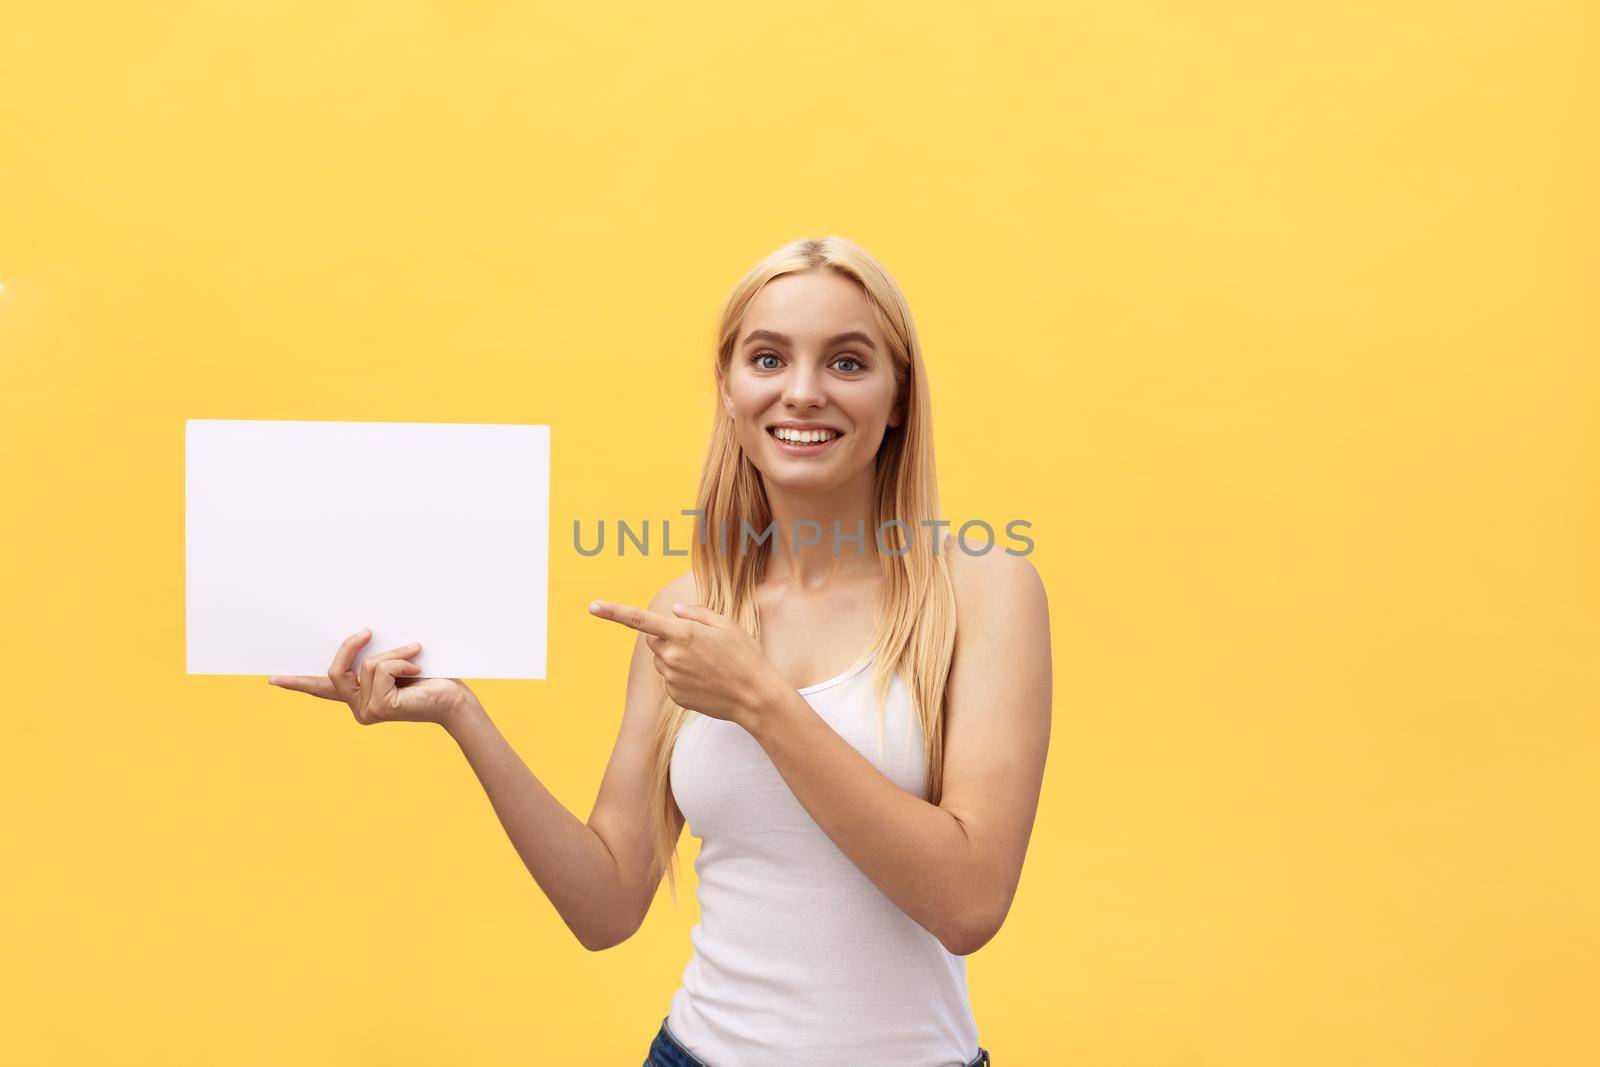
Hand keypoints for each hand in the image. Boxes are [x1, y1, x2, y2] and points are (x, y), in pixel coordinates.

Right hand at [268, 627, 478, 728]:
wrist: (454, 699)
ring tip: (415, 656)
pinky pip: (381, 670)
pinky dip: (401, 661)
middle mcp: (359, 707)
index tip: (272, 679)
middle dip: (351, 646)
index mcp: (360, 695)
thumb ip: (376, 656)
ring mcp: (367, 711)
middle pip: (336, 671)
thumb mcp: (396, 661)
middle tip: (367, 631)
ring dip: (394, 654)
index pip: (323, 689)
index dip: (297, 683)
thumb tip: (363, 635)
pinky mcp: (379, 709)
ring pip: (366, 666)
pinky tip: (417, 669)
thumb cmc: (431, 677)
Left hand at [589, 600, 785, 725]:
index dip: (614, 612)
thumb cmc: (745, 656)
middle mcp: (671, 656)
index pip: (640, 620)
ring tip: (708, 665)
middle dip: (668, 637)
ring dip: (677, 658)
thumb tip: (674, 611)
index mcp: (682, 634)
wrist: (755, 696)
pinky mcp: (675, 696)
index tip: (592, 606)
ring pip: (663, 661)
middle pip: (654, 640)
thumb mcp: (726, 625)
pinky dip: (684, 678)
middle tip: (699, 644)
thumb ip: (696, 614)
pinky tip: (706, 681)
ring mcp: (672, 678)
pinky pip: (671, 680)